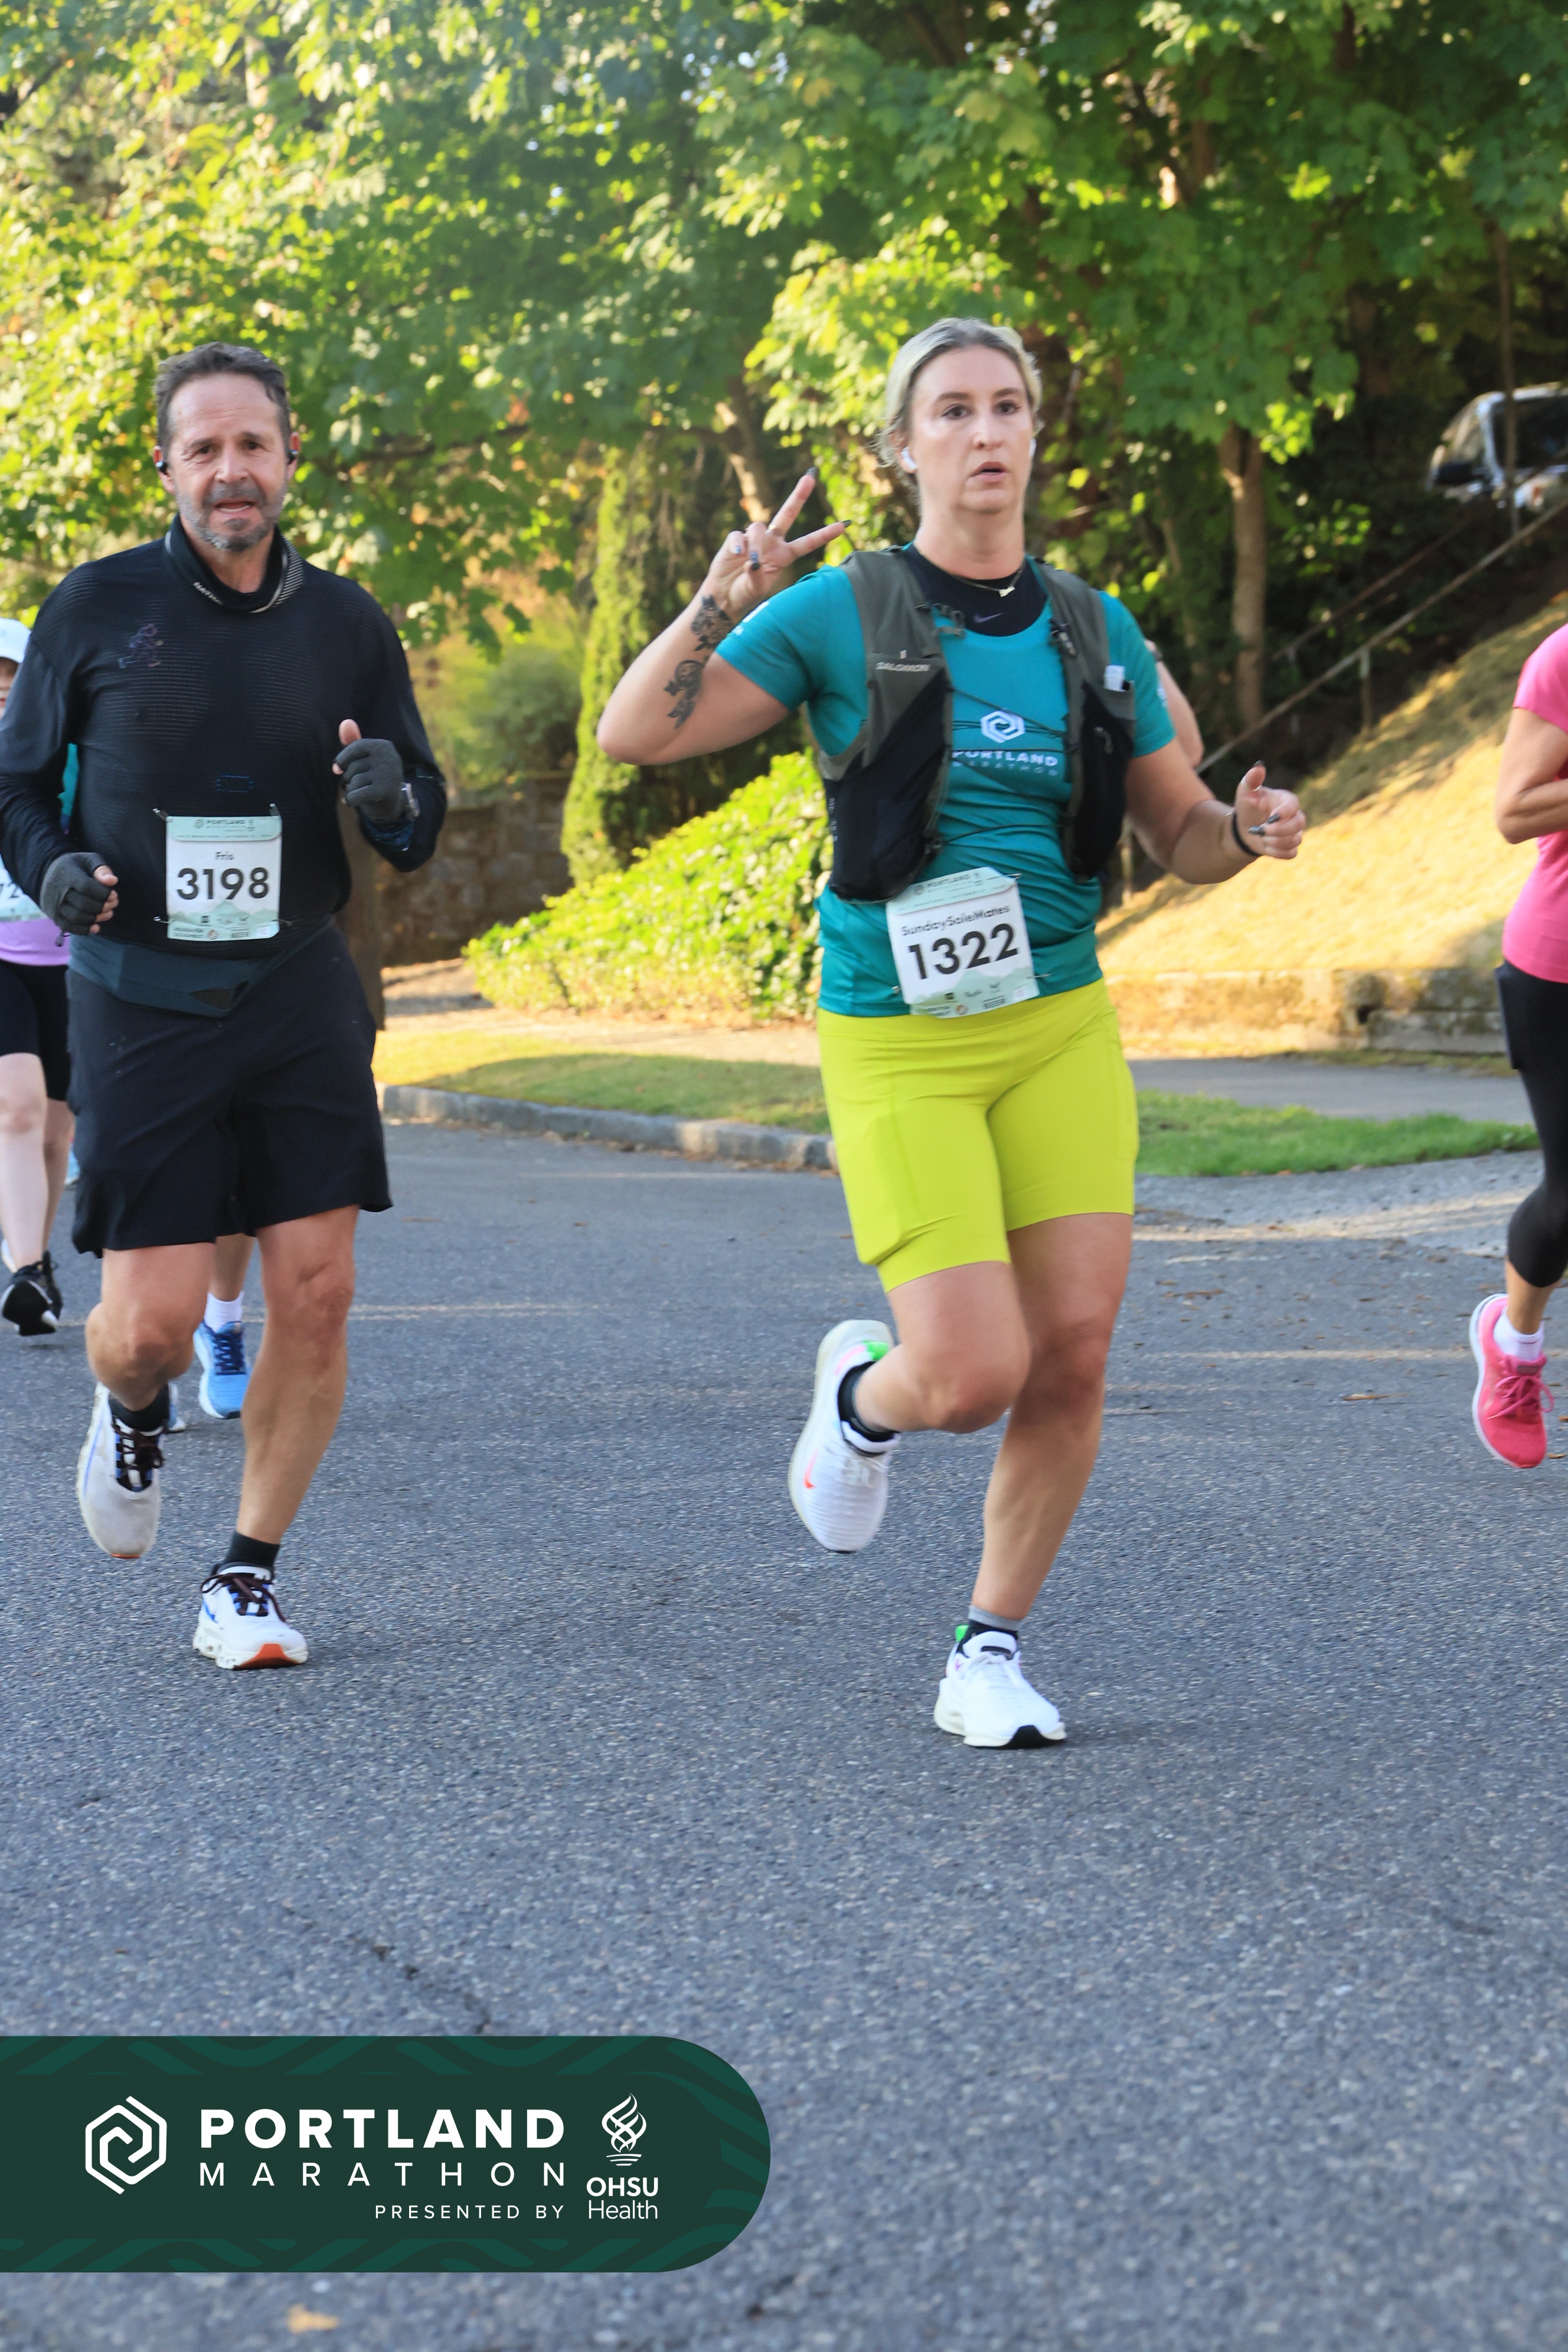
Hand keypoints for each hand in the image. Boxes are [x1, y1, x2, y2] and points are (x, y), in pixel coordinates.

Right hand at [39, 852, 117, 933]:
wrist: (46, 874)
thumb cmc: (73, 867)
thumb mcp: (87, 860)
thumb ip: (101, 869)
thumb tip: (112, 881)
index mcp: (67, 875)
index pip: (86, 887)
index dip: (103, 893)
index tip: (114, 895)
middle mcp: (58, 891)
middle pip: (83, 904)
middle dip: (102, 906)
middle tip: (113, 904)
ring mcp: (55, 905)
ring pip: (77, 917)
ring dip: (96, 918)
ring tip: (108, 913)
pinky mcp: (55, 916)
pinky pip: (69, 927)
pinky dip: (84, 930)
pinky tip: (96, 927)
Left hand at [334, 720, 408, 824]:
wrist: (392, 804)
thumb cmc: (375, 777)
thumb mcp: (365, 758)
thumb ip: (353, 741)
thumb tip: (345, 723)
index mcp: (384, 746)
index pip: (356, 747)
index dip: (342, 758)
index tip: (337, 768)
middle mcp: (389, 758)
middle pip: (353, 766)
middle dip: (349, 777)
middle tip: (360, 783)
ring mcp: (387, 775)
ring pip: (353, 781)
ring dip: (351, 789)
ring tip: (362, 791)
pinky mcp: (383, 792)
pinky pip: (354, 795)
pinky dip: (349, 800)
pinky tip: (350, 801)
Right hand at [701, 473, 843, 625]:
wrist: (725, 595)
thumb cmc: (745, 592)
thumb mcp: (757, 589)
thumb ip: (757, 575)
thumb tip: (752, 560)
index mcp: (784, 555)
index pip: (808, 542)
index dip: (825, 535)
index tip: (844, 525)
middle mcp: (773, 542)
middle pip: (788, 514)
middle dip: (799, 495)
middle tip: (811, 476)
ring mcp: (754, 539)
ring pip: (758, 527)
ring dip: (757, 545)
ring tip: (751, 563)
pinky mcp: (735, 539)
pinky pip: (739, 536)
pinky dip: (739, 545)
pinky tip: (739, 555)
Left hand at [1233, 765, 1303, 859]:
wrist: (1244, 828)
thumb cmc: (1247, 807)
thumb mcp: (1245, 793)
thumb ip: (1251, 779)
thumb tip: (1258, 765)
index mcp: (1286, 800)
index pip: (1294, 805)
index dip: (1283, 813)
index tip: (1269, 818)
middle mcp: (1295, 815)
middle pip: (1298, 824)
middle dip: (1277, 830)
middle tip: (1260, 830)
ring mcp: (1295, 831)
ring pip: (1295, 840)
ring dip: (1274, 842)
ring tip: (1261, 836)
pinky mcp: (1291, 846)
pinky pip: (1291, 853)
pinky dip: (1277, 852)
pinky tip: (1266, 846)